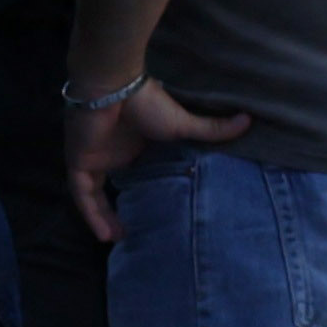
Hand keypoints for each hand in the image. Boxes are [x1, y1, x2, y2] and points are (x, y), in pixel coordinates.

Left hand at [62, 76, 237, 236]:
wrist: (114, 87)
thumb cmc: (147, 101)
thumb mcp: (184, 124)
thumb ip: (212, 129)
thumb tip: (248, 120)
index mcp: (130, 144)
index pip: (131, 172)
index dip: (138, 190)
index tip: (152, 209)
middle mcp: (108, 152)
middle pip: (108, 187)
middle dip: (114, 210)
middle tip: (129, 233)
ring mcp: (91, 157)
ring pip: (92, 194)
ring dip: (100, 217)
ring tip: (116, 239)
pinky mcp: (78, 161)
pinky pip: (82, 193)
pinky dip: (90, 213)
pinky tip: (104, 234)